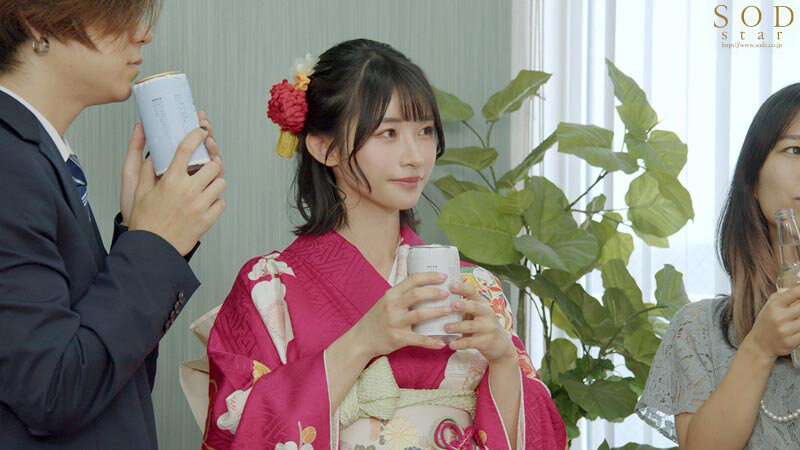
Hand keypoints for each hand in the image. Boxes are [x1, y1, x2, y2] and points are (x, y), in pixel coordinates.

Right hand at [127, 127, 225, 254]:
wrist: (152, 248)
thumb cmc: (145, 221)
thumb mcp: (140, 191)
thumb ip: (146, 168)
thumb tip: (151, 151)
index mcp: (170, 180)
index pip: (187, 148)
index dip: (196, 135)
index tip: (201, 131)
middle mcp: (187, 191)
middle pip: (213, 166)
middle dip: (211, 164)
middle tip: (206, 167)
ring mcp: (199, 206)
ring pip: (220, 184)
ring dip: (215, 182)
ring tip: (205, 186)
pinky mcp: (207, 220)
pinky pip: (221, 203)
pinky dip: (216, 201)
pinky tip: (205, 202)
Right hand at [353, 272, 455, 357]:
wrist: (361, 339)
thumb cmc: (377, 317)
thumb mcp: (386, 297)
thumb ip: (399, 281)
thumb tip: (404, 253)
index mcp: (391, 294)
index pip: (412, 280)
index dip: (430, 277)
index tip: (444, 277)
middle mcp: (392, 305)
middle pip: (417, 294)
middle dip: (435, 293)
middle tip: (448, 294)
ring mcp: (395, 322)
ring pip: (420, 314)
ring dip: (437, 312)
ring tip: (450, 311)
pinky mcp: (398, 338)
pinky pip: (418, 339)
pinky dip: (431, 342)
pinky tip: (442, 343)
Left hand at [445, 282, 515, 363]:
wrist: (500, 345)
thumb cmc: (481, 325)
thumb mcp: (475, 313)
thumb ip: (462, 307)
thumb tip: (438, 299)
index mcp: (481, 303)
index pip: (472, 292)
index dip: (462, 288)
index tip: (451, 285)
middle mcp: (486, 313)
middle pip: (475, 307)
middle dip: (463, 305)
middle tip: (451, 305)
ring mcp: (487, 327)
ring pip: (471, 326)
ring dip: (458, 326)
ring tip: (446, 328)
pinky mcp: (486, 341)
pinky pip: (471, 342)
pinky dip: (461, 343)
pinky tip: (451, 345)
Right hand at [744, 285, 799, 359]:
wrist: (759, 344)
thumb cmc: (766, 322)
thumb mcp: (769, 305)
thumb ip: (782, 294)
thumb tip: (798, 287)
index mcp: (774, 306)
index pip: (794, 293)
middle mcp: (780, 317)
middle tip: (798, 310)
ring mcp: (786, 330)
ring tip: (796, 318)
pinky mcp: (791, 342)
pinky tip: (797, 328)